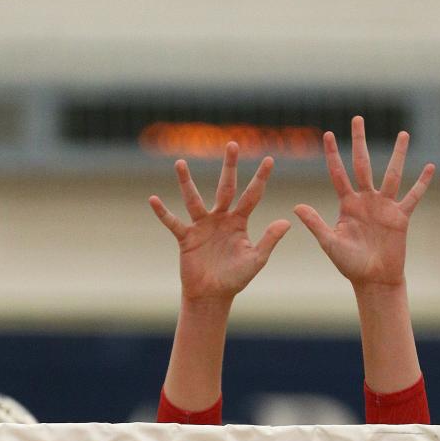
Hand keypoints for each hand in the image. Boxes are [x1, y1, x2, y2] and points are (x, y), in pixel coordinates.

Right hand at [150, 142, 290, 302]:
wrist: (212, 296)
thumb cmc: (235, 279)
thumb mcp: (256, 260)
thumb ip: (269, 240)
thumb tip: (286, 221)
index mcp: (239, 221)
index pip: (252, 195)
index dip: (261, 178)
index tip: (269, 159)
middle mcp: (220, 218)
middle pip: (225, 187)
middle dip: (230, 166)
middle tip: (233, 144)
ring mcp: (202, 226)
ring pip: (194, 199)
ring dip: (186, 182)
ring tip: (180, 163)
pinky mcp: (186, 238)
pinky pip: (173, 223)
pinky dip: (163, 213)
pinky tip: (153, 199)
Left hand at [294, 116, 433, 289]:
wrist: (373, 280)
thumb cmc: (350, 264)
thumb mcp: (330, 243)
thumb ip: (315, 223)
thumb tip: (295, 207)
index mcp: (347, 204)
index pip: (338, 173)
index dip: (332, 154)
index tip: (327, 134)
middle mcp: (366, 200)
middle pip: (363, 164)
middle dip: (359, 142)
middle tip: (358, 118)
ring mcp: (384, 206)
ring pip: (392, 174)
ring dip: (398, 154)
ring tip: (403, 134)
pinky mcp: (400, 217)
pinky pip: (412, 196)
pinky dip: (422, 183)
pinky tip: (430, 167)